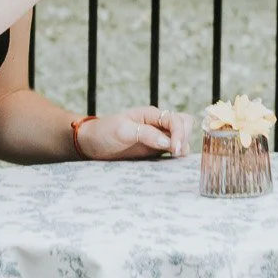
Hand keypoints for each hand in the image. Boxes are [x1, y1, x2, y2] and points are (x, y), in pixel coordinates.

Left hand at [78, 105, 192, 160]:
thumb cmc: (104, 132)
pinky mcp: (155, 150)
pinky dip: (176, 155)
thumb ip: (146, 134)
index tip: (175, 150)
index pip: (176, 120)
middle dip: (185, 138)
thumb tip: (168, 142)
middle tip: (175, 154)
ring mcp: (157, 137)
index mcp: (151, 114)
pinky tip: (171, 162)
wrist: (91, 143)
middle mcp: (158, 124)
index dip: (180, 134)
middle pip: (185, 124)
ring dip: (183, 147)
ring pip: (182, 137)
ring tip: (173, 159)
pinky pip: (173, 150)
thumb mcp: (122, 130)